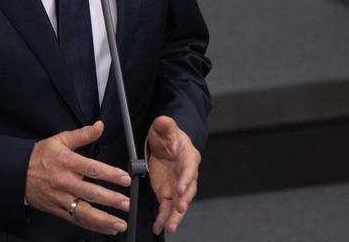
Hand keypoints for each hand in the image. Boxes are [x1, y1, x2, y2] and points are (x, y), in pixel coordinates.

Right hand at [25, 121, 130, 235]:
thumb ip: (83, 134)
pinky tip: (106, 228)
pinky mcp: (57, 210)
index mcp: (67, 162)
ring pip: (83, 212)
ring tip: (119, 223)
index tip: (125, 178)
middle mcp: (65, 182)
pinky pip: (76, 220)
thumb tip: (99, 126)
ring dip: (103, 219)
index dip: (110, 174)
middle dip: (110, 200)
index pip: (92, 169)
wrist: (17, 172)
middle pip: (90, 192)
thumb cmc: (40, 156)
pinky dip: (92, 225)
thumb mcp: (60, 140)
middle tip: (126, 203)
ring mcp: (60, 198)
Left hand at [147, 116, 200, 234]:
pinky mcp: (168, 193)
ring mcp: (177, 185)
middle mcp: (186, 174)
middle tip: (179, 209)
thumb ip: (164, 125)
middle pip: (188, 189)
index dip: (186, 178)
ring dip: (175, 216)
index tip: (181, 187)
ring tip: (170, 226)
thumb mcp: (164, 127)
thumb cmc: (168, 136)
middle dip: (184, 200)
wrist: (164, 144)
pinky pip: (167, 207)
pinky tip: (158, 226)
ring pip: (179, 203)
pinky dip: (163, 218)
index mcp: (188, 156)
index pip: (190, 167)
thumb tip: (162, 121)